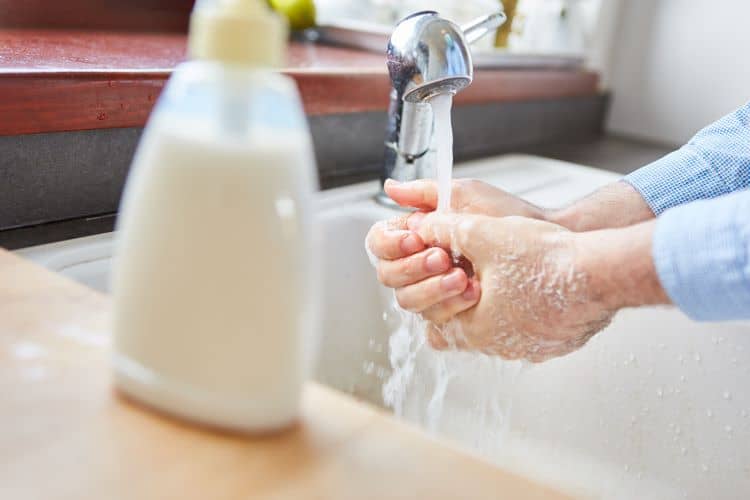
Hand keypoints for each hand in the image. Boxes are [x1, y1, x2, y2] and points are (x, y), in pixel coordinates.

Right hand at [365, 179, 547, 318]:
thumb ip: (424, 193)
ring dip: (434, 291)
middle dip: (415, 269)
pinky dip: (448, 315)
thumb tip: (390, 188)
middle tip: (444, 258)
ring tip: (466, 278)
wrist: (540, 241)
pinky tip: (472, 300)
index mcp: (414, 236)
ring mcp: (435, 292)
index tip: (417, 238)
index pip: (379, 244)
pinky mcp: (454, 315)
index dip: (392, 244)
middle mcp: (419, 266)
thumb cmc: (505, 215)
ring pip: (409, 303)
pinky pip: (434, 328)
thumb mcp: (465, 196)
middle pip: (389, 276)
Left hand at [413, 213, 616, 362]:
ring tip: (509, 271)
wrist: (600, 273)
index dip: (437, 282)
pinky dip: (527, 309)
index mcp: (474, 329)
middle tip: (476, 267)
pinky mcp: (555, 343)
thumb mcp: (481, 234)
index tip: (451, 263)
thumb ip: (445, 230)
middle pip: (466, 321)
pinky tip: (536, 283)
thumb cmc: (544, 259)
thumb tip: (421, 226)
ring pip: (499, 325)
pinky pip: (530, 328)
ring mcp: (530, 348)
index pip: (435, 313)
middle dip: (465, 293)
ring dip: (497, 302)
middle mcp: (499, 347)